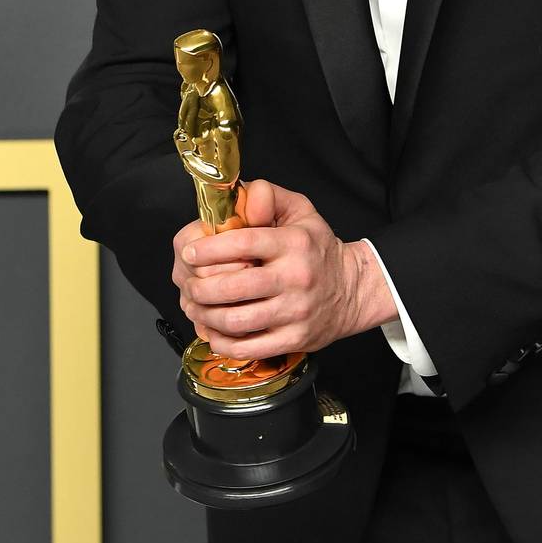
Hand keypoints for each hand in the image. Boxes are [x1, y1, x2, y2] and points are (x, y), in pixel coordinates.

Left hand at [171, 179, 396, 359]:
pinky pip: (248, 347)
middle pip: (233, 287)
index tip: (189, 253)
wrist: (352, 290)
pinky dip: (222, 342)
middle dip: (199, 287)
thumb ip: (268, 196)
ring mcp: (295, 313)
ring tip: (196, 307)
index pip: (243, 244)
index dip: (208, 249)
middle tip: (189, 285)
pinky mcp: (295, 339)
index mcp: (294, 243)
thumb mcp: (301, 211)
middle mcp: (295, 278)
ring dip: (206, 316)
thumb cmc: (318, 250)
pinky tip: (214, 331)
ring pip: (237, 320)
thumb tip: (239, 195)